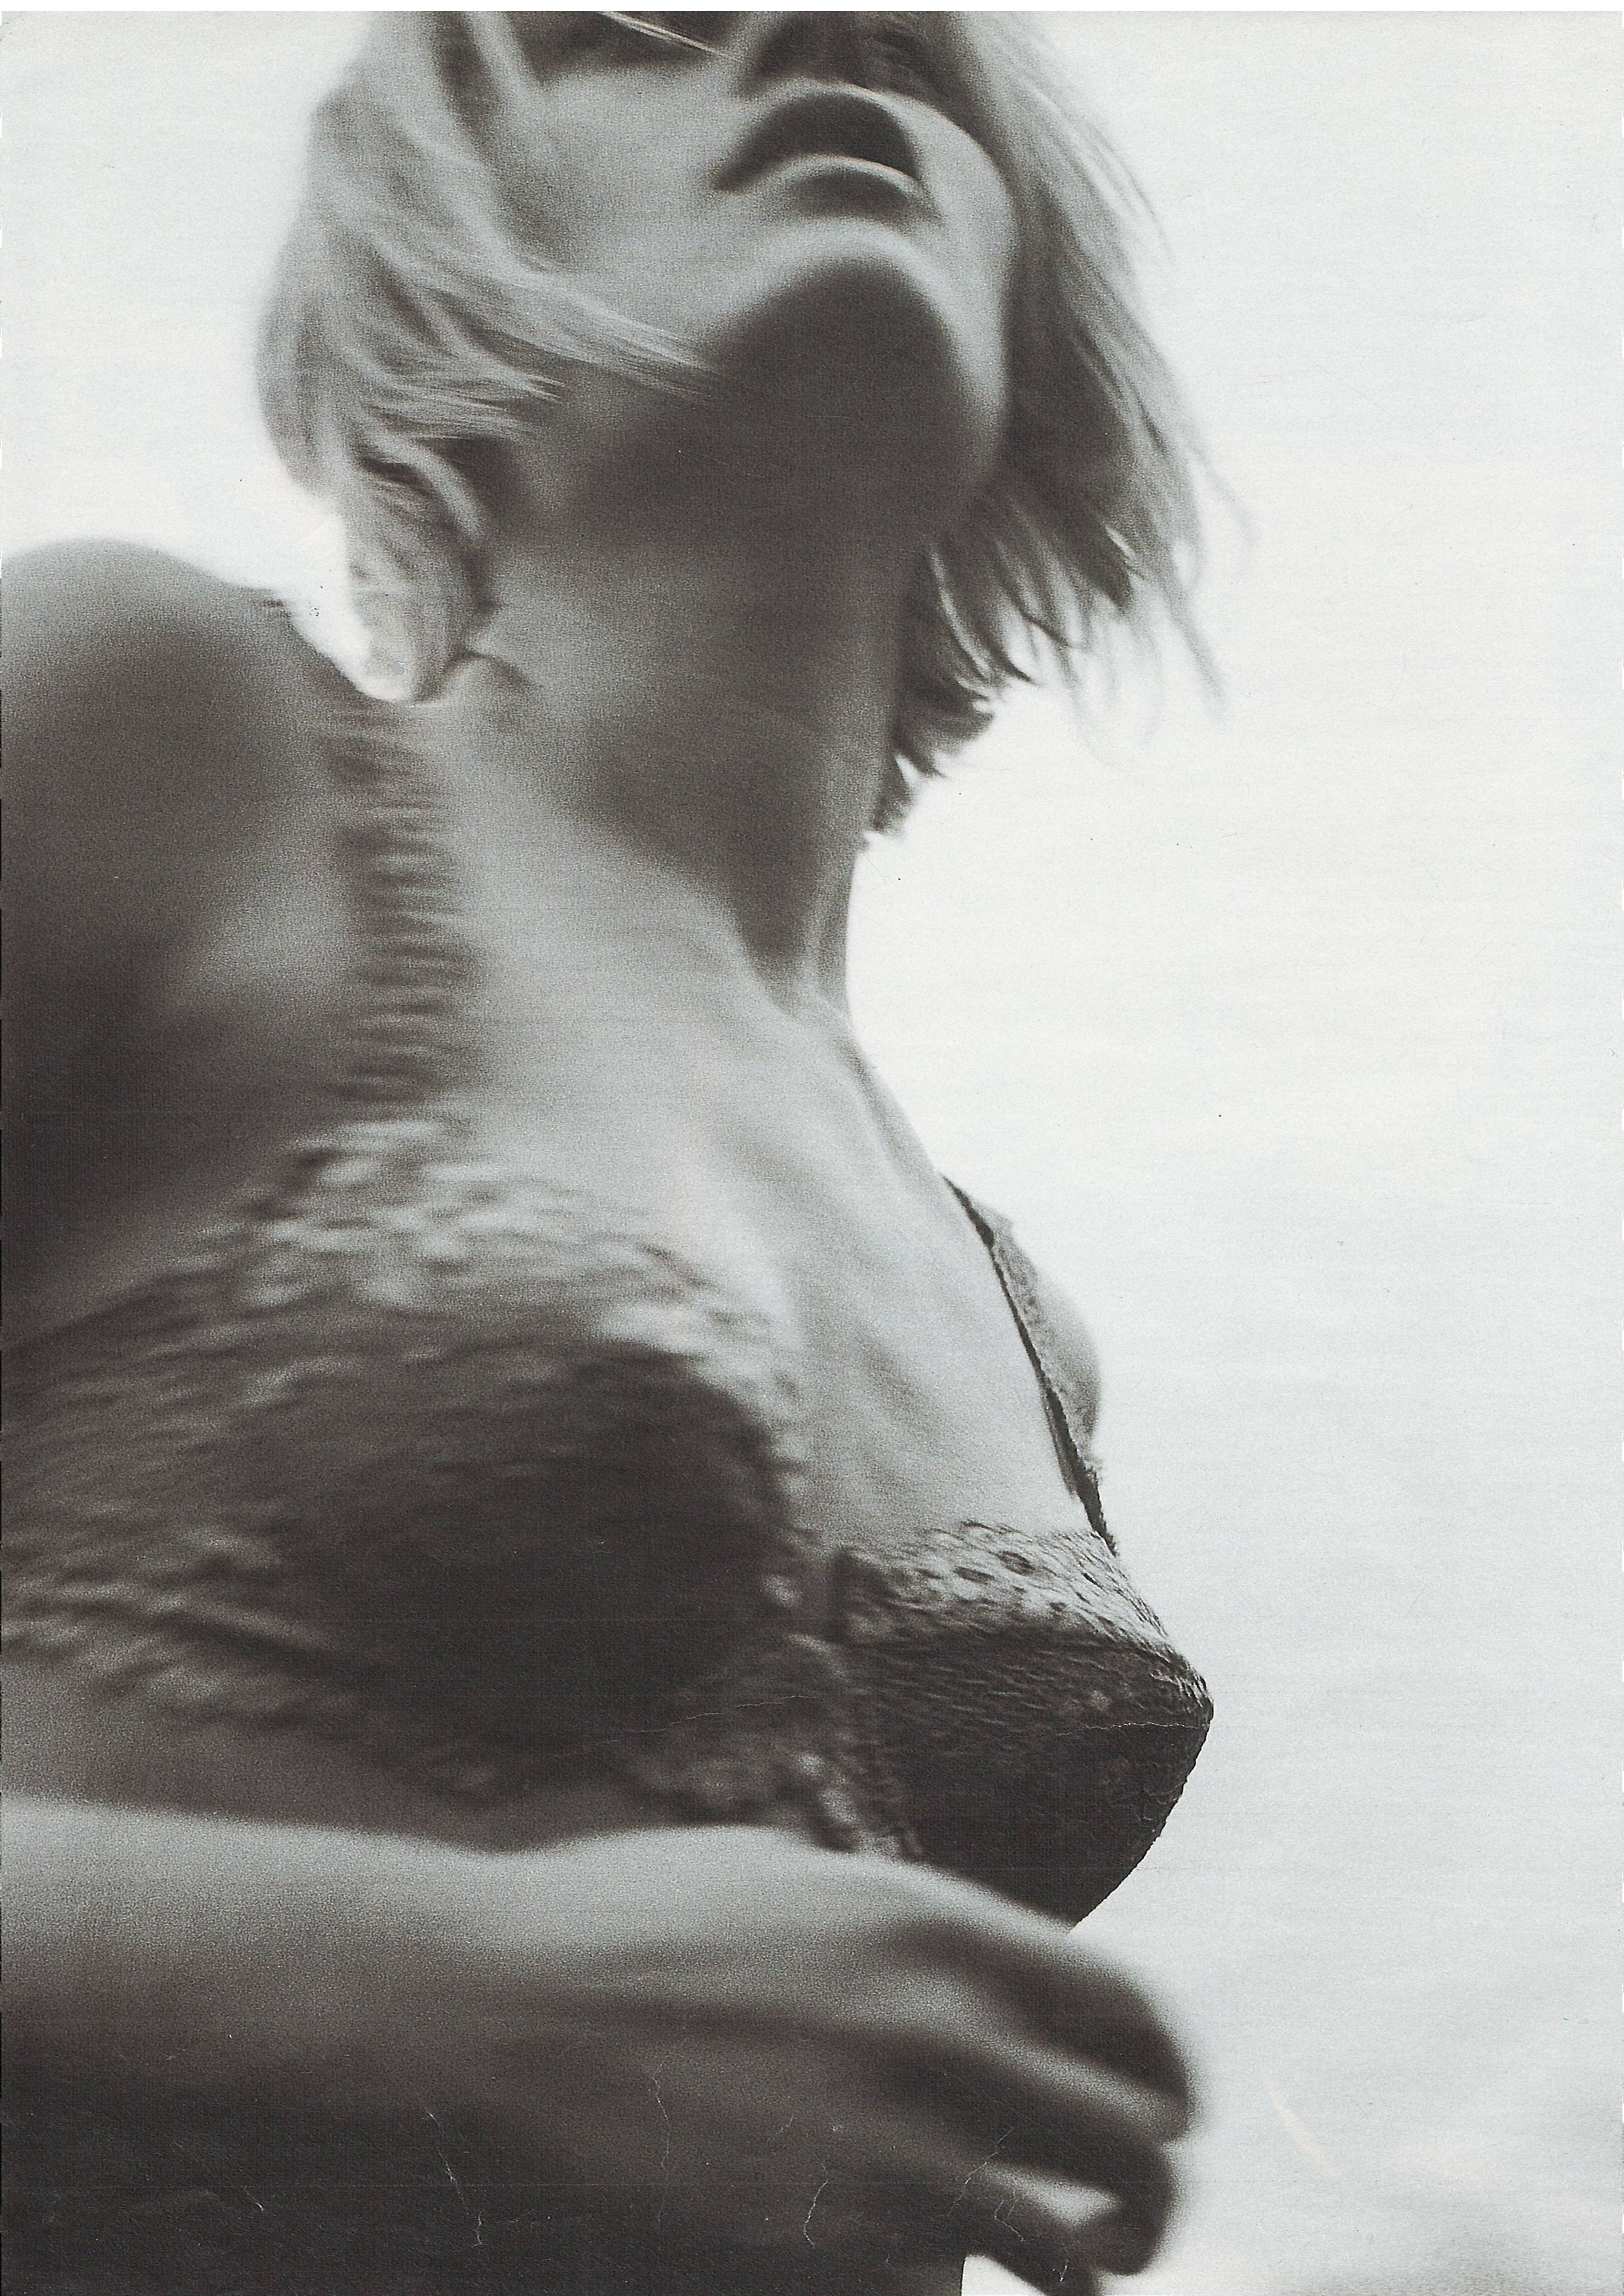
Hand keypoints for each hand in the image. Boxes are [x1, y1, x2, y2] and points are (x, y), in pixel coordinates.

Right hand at [430, 1828, 1192, 2287]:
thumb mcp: (785, 1874)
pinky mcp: (828, 2227)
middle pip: (1134, 2134)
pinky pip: (954, 2286)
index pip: (1127, 2003)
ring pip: (1072, 2240)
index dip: (1171, 2068)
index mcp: (934, 1922)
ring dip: (1092, 2265)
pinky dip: (969, 2289)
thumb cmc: (632, 1914)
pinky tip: (949, 2279)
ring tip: (1080, 2272)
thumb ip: (890, 1921)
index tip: (1169, 2106)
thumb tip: (949, 1957)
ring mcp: (888, 2134)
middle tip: (1133, 2214)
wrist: (512, 1994)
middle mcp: (937, 2022)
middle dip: (1155, 2186)